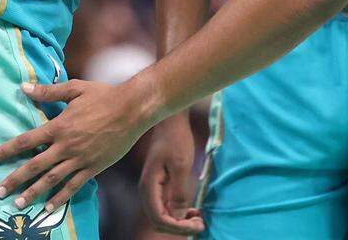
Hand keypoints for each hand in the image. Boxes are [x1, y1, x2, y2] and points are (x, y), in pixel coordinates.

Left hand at [0, 79, 152, 213]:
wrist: (133, 108)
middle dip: (14, 179)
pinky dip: (60, 198)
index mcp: (59, 126)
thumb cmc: (103, 95)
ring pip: (51, 180)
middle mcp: (66, 146)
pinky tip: (48, 208)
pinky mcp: (93, 167)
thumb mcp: (75, 89)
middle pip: (34, 166)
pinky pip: (73, 186)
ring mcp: (80, 158)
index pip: (26, 141)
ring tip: (18, 203)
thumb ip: (48, 92)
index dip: (5, 151)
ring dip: (33, 192)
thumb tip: (24, 88)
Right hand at [139, 114, 203, 234]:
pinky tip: (193, 210)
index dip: (178, 227)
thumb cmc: (176, 138)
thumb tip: (178, 217)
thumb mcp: (181, 165)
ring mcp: (152, 188)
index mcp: (149, 187)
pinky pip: (166, 205)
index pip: (159, 219)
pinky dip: (179, 212)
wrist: (171, 120)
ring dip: (179, 221)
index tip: (197, 226)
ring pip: (162, 215)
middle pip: (159, 221)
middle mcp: (147, 190)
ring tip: (199, 219)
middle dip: (179, 227)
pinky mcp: (159, 184)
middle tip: (200, 225)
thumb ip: (178, 192)